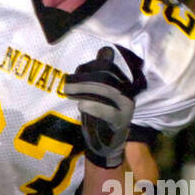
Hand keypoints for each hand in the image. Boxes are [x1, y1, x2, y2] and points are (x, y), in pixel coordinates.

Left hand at [63, 46, 145, 168]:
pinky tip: (81, 105)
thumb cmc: (101, 116)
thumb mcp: (100, 92)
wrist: (107, 146)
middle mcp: (128, 93)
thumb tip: (105, 49)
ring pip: (106, 90)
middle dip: (84, 77)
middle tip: (66, 84)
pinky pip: (108, 111)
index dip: (90, 66)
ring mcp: (126, 109)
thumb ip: (100, 73)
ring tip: (68, 92)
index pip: (108, 67)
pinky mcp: (120, 123)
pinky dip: (94, 106)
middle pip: (106, 77)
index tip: (75, 72)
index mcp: (124, 83)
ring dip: (84, 88)